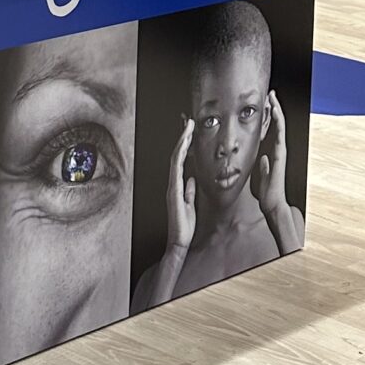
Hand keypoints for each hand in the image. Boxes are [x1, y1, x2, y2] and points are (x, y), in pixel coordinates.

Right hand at [166, 118, 196, 256]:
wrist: (179, 242)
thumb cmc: (184, 226)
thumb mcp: (190, 205)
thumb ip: (190, 191)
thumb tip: (192, 179)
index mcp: (177, 185)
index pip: (181, 160)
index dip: (186, 145)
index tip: (190, 132)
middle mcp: (173, 182)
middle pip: (178, 155)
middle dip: (183, 138)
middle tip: (189, 122)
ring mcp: (172, 185)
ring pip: (176, 158)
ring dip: (182, 142)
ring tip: (188, 128)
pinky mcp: (173, 190)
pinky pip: (176, 168)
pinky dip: (180, 155)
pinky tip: (184, 146)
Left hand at [254, 94, 303, 252]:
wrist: (272, 203)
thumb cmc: (267, 192)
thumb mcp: (262, 176)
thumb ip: (264, 167)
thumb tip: (262, 159)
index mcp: (272, 154)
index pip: (271, 132)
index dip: (269, 119)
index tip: (265, 106)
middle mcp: (278, 150)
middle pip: (277, 125)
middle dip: (274, 109)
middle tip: (270, 94)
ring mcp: (280, 151)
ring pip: (280, 126)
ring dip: (277, 110)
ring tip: (273, 97)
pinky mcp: (280, 153)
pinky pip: (280, 133)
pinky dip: (278, 120)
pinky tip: (275, 110)